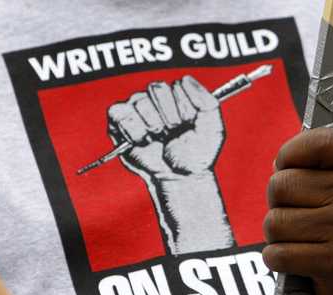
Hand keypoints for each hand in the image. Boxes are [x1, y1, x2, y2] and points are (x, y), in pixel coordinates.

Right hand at [107, 77, 232, 253]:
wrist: (180, 178)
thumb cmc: (196, 155)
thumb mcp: (213, 128)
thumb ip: (206, 101)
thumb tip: (184, 79)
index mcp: (178, 95)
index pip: (177, 85)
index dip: (184, 108)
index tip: (189, 125)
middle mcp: (156, 98)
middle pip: (157, 88)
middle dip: (169, 116)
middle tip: (173, 133)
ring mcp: (137, 109)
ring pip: (139, 100)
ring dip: (152, 125)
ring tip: (158, 138)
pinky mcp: (119, 122)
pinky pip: (119, 112)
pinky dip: (132, 129)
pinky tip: (143, 139)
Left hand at [263, 80, 332, 294]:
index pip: (309, 142)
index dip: (287, 158)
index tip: (292, 171)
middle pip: (279, 185)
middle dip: (279, 204)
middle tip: (304, 215)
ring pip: (274, 221)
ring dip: (278, 235)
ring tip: (304, 238)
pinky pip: (276, 253)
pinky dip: (279, 259)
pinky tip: (301, 259)